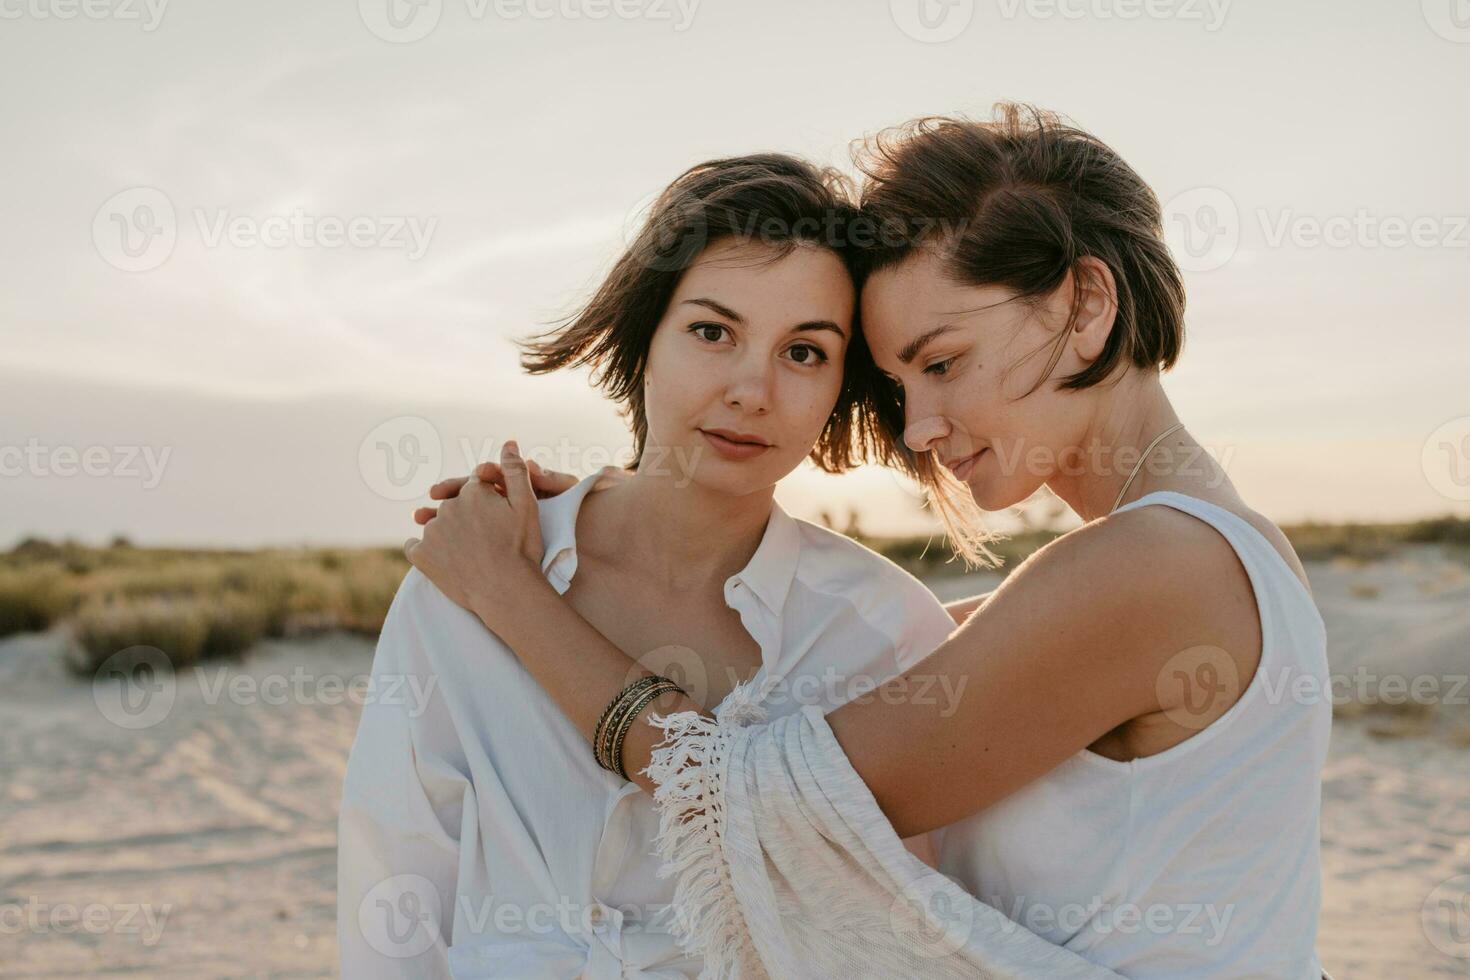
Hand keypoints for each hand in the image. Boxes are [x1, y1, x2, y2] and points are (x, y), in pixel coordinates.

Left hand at [404, 441, 546, 622]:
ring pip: (435, 524)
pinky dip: (425, 550)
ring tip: (465, 551)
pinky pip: (415, 546)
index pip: (474, 487)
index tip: (496, 519)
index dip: (487, 502)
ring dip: (446, 532)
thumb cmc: (521, 549)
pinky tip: (442, 559)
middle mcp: (448, 507)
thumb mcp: (527, 506)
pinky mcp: (420, 556)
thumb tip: (508, 442)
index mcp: (472, 491)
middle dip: (466, 516)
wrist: (507, 592)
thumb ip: (515, 472)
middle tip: (483, 538)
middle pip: (454, 505)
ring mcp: (431, 532)